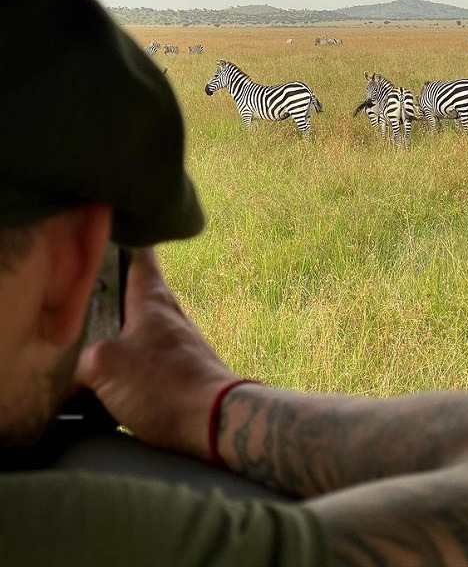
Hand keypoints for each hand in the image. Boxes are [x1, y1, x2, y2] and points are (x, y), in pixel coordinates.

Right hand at [75, 248, 237, 457]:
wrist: (213, 421)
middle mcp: (166, 313)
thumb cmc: (162, 384)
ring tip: (82, 333)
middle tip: (76, 289)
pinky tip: (105, 372)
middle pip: (133, 289)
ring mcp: (174, 341)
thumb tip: (73, 369)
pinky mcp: (177, 369)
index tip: (103, 228)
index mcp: (151, 299)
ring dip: (114, 326)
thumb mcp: (103, 366)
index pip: (138, 253)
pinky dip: (125, 356)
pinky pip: (144, 353)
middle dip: (106, 288)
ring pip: (137, 323)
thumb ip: (80, 359)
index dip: (122, 238)